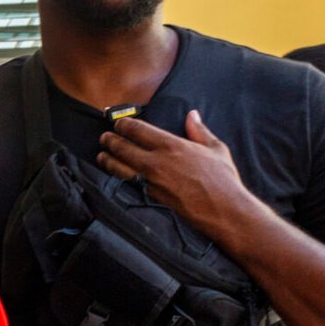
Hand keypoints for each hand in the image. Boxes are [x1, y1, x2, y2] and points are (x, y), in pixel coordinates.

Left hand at [96, 111, 258, 239]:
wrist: (223, 210)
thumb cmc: (223, 179)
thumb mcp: (215, 149)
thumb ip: (199, 131)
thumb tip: (192, 115)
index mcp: (171, 145)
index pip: (137, 130)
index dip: (123, 125)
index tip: (118, 123)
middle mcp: (156, 162)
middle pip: (123, 148)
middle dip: (111, 141)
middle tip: (105, 138)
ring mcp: (151, 181)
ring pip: (120, 168)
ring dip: (108, 160)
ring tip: (101, 155)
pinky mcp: (151, 197)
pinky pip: (129, 183)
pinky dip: (119, 177)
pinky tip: (115, 174)